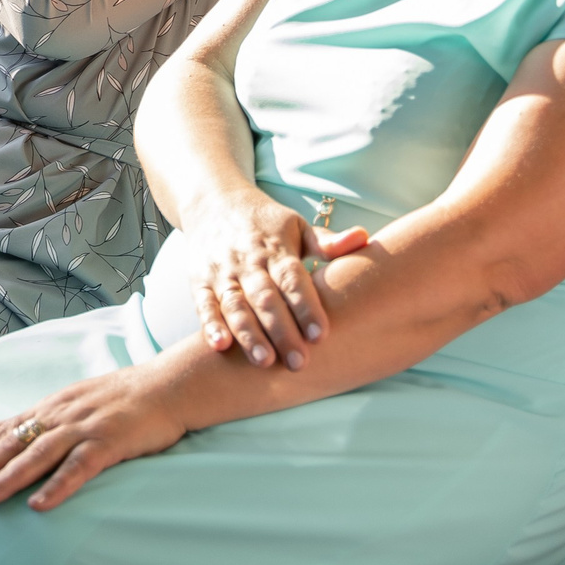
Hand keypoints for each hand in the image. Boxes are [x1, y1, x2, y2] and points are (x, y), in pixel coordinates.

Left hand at [0, 364, 186, 511]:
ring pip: (38, 456)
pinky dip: (57, 486)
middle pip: (15, 445)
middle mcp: (62, 415)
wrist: (170, 384)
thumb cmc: (124, 397)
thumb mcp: (73, 399)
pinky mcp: (109, 441)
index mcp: (53, 407)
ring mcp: (85, 427)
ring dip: (8, 478)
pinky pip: (78, 467)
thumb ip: (36, 415)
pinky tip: (38, 505)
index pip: (8, 432)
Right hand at [190, 191, 370, 370]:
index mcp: (276, 248)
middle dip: (281, 331)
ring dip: (248, 334)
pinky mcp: (199, 281)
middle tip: (299, 362)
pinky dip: (210, 325)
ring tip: (264, 362)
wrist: (213, 201)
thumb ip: (327, 242)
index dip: (306, 306)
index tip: (320, 334)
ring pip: (235, 305)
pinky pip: (203, 304)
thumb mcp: (297, 226)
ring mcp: (222, 272)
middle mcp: (248, 261)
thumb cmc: (265, 222)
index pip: (292, 278)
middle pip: (265, 298)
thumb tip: (364, 238)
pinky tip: (220, 346)